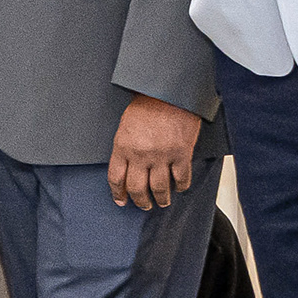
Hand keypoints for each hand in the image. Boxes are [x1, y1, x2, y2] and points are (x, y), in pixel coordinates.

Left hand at [107, 94, 203, 209]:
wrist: (169, 92)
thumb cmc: (147, 104)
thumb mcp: (126, 126)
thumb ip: (125, 147)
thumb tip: (127, 168)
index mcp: (123, 147)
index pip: (116, 178)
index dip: (118, 193)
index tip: (121, 201)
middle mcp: (140, 155)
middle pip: (137, 188)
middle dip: (140, 201)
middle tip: (144, 206)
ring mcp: (162, 156)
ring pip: (159, 188)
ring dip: (161, 199)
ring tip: (163, 202)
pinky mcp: (181, 154)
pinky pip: (181, 178)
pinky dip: (181, 186)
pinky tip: (180, 188)